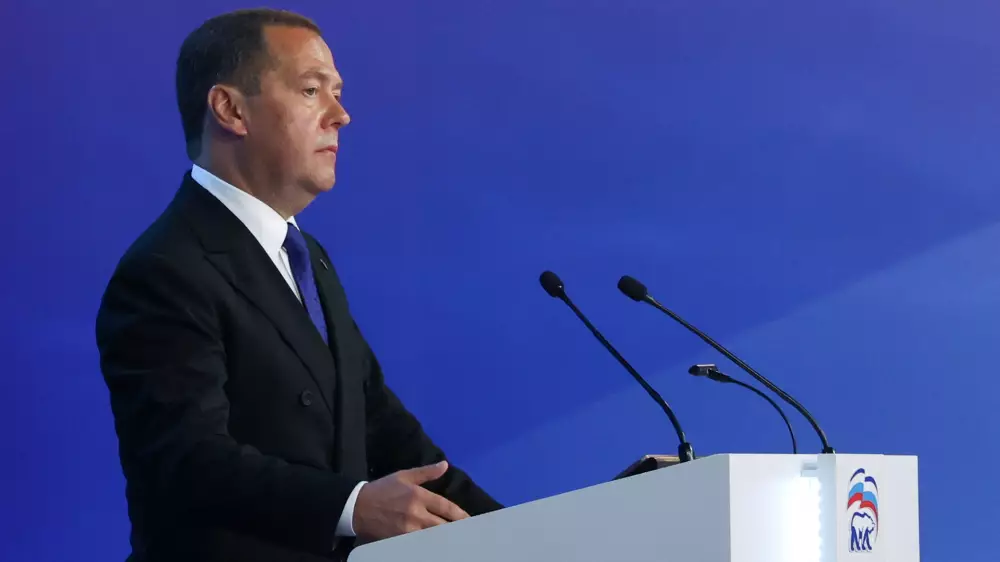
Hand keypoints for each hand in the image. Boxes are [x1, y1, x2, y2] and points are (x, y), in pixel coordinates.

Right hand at [353, 461, 469, 541]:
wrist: (357, 506)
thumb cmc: (382, 489)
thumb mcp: (404, 476)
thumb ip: (426, 472)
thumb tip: (445, 465)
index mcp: (418, 496)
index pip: (445, 507)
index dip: (460, 515)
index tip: (469, 519)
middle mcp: (415, 513)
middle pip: (442, 525)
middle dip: (456, 529)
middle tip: (468, 533)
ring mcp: (408, 529)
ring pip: (433, 537)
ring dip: (445, 538)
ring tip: (457, 541)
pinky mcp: (400, 540)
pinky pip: (420, 544)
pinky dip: (430, 545)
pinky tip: (437, 546)